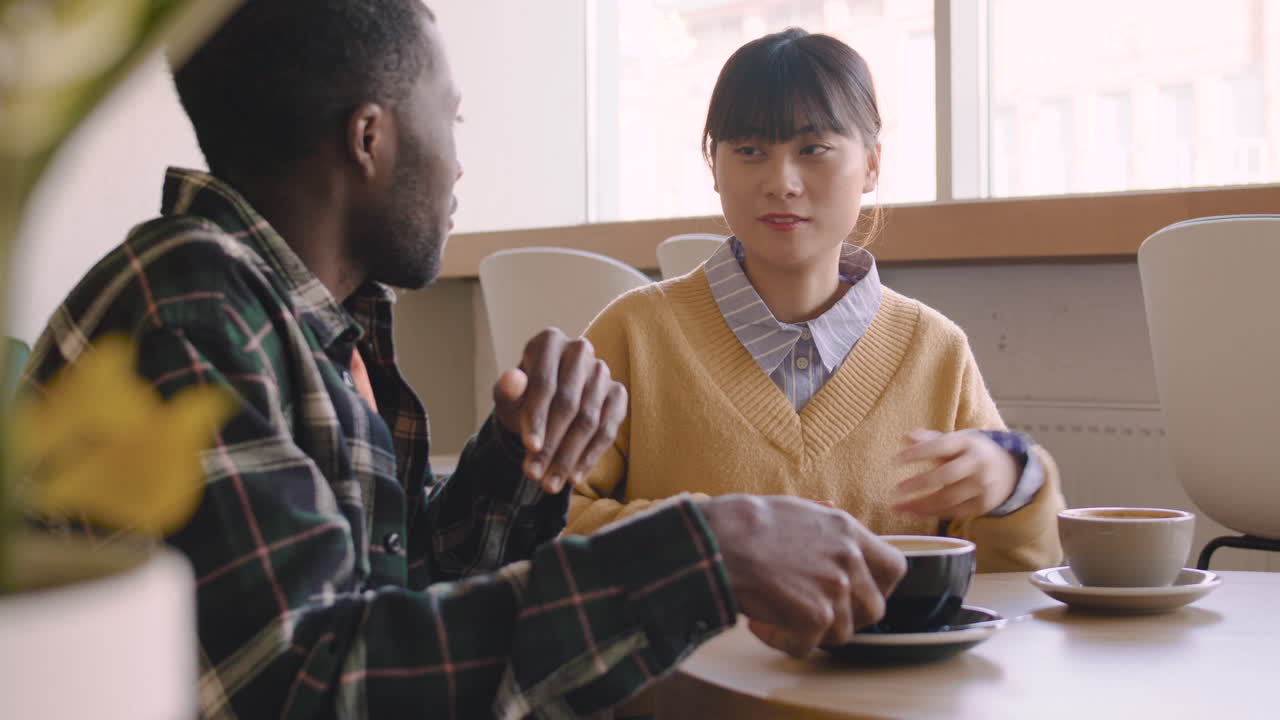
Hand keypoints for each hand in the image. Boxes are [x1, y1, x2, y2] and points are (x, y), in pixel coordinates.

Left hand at [493, 328, 626, 493]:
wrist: (546, 401)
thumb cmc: (522, 397)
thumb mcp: (508, 397)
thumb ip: (507, 391)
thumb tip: (511, 381)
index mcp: (549, 341)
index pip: (545, 383)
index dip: (537, 417)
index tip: (528, 448)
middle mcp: (580, 349)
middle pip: (569, 404)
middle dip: (551, 445)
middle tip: (534, 476)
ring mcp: (602, 371)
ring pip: (589, 420)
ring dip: (569, 457)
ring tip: (550, 484)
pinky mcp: (618, 393)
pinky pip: (608, 429)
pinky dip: (590, 456)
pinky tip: (574, 478)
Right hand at [700, 495, 905, 657]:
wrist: (715, 540)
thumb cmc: (743, 522)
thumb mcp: (793, 508)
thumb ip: (821, 517)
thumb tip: (831, 509)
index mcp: (847, 530)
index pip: (894, 568)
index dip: (878, 587)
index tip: (854, 593)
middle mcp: (849, 558)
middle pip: (874, 609)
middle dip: (845, 618)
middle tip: (812, 615)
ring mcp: (835, 588)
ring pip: (842, 633)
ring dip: (811, 633)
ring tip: (777, 618)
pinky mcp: (815, 615)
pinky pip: (808, 646)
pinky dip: (783, 642)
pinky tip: (760, 624)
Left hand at [892, 429, 1017, 518]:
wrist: (1009, 472)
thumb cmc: (971, 453)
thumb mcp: (956, 441)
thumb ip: (931, 440)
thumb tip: (906, 436)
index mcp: (968, 443)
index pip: (941, 446)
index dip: (919, 452)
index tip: (897, 459)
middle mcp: (978, 464)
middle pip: (946, 476)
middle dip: (919, 483)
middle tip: (896, 489)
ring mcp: (982, 487)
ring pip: (948, 499)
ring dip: (921, 505)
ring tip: (898, 507)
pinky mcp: (983, 505)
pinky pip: (954, 512)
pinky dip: (932, 513)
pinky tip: (914, 512)